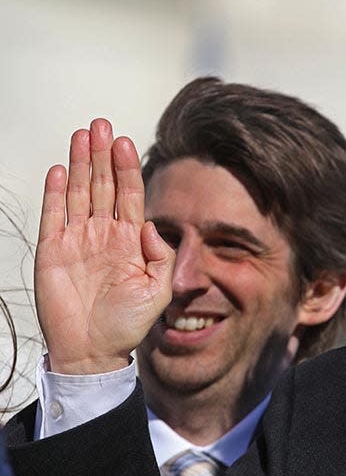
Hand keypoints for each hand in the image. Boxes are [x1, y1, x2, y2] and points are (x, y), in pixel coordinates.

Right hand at [34, 119, 173, 373]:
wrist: (94, 351)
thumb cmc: (128, 324)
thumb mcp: (158, 291)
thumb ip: (160, 257)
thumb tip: (149, 225)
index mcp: (129, 240)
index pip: (129, 195)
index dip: (126, 168)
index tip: (124, 142)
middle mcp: (103, 234)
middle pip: (102, 185)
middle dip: (102, 155)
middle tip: (102, 124)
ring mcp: (77, 240)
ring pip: (78, 192)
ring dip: (79, 163)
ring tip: (82, 135)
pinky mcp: (53, 251)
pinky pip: (53, 215)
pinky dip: (55, 192)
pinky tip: (58, 169)